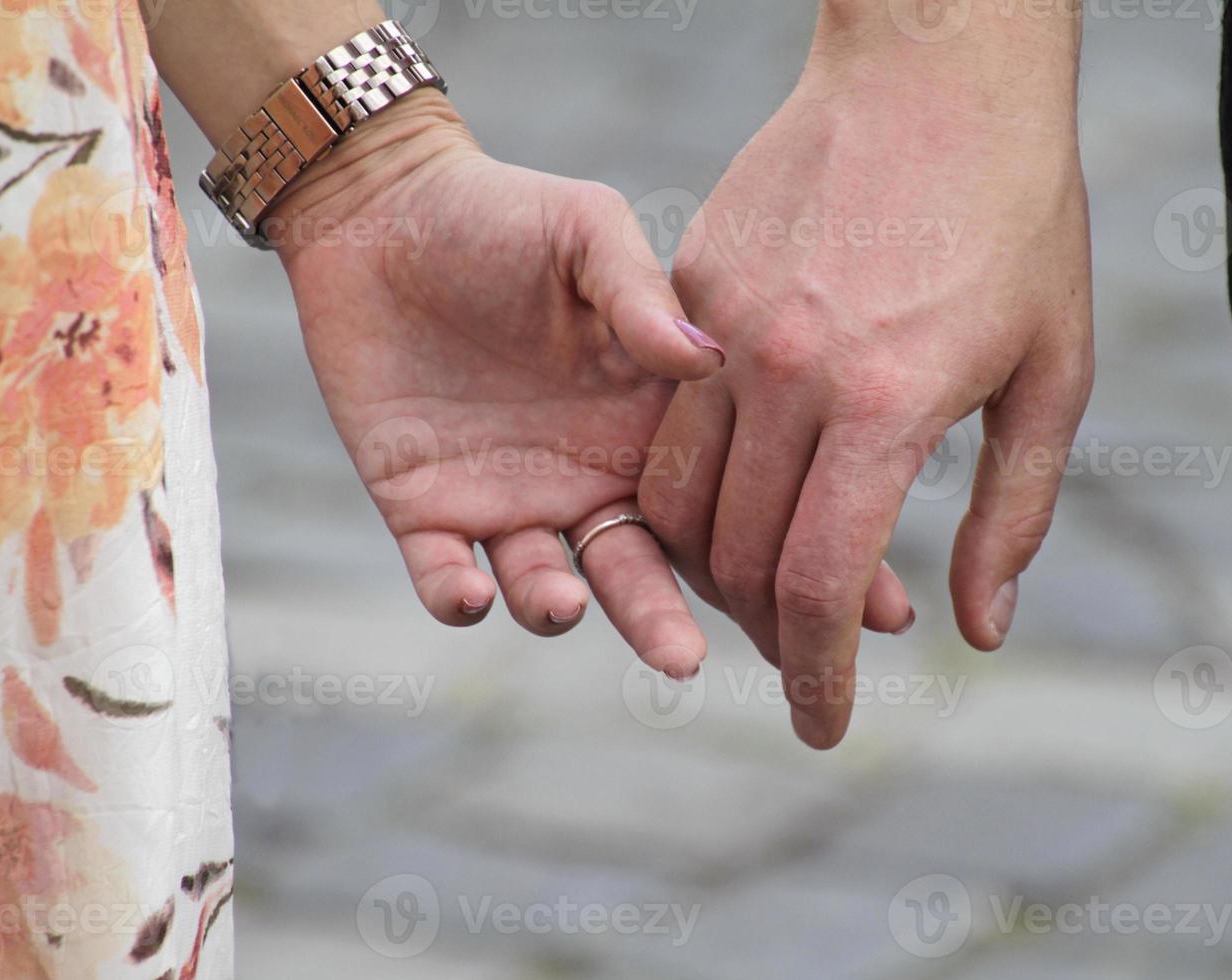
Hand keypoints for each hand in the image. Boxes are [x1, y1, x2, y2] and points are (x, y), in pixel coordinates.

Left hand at [272, 91, 722, 677]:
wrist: (382, 212)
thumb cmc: (500, 215)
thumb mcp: (587, 233)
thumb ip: (642, 295)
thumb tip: (711, 360)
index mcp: (644, 423)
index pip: (722, 503)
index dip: (780, 549)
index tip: (849, 604)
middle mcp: (589, 477)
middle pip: (640, 570)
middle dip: (666, 620)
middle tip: (690, 660)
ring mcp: (509, 501)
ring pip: (549, 586)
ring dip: (560, 607)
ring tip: (568, 602)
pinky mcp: (424, 510)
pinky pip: (443, 575)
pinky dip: (458, 597)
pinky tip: (471, 596)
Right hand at [638, 17, 1093, 745]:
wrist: (935, 69)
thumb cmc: (1017, 217)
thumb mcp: (1051, 372)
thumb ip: (1011, 514)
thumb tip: (976, 630)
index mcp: (879, 404)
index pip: (819, 584)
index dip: (817, 674)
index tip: (824, 724)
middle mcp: (784, 373)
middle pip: (739, 557)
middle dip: (768, 635)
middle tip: (804, 659)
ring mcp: (725, 326)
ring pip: (679, 496)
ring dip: (713, 568)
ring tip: (765, 589)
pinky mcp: (692, 287)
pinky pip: (670, 419)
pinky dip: (694, 481)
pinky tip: (740, 489)